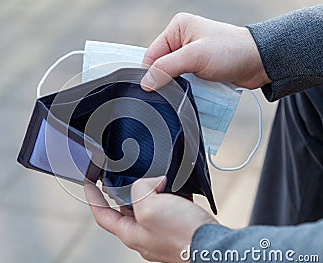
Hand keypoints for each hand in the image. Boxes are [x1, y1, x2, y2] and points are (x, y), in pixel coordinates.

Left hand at [84, 177, 217, 262]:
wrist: (215, 246)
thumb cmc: (183, 234)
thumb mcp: (150, 207)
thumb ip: (139, 190)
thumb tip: (149, 182)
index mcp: (131, 233)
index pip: (102, 215)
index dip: (93, 198)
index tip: (89, 184)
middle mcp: (145, 234)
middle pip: (125, 209)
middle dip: (124, 191)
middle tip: (125, 175)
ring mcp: (162, 232)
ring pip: (148, 206)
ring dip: (149, 190)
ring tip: (153, 178)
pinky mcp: (178, 226)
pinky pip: (167, 206)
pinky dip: (168, 194)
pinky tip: (174, 186)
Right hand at [141, 13, 270, 90]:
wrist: (259, 62)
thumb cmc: (232, 51)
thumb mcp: (195, 56)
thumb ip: (167, 67)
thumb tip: (146, 81)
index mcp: (178, 28)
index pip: (152, 54)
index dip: (150, 73)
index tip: (151, 89)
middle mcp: (182, 40)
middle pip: (161, 67)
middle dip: (165, 80)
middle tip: (171, 92)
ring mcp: (190, 55)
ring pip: (172, 77)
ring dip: (177, 87)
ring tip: (185, 91)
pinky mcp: (198, 68)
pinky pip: (184, 82)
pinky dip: (186, 89)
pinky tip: (192, 93)